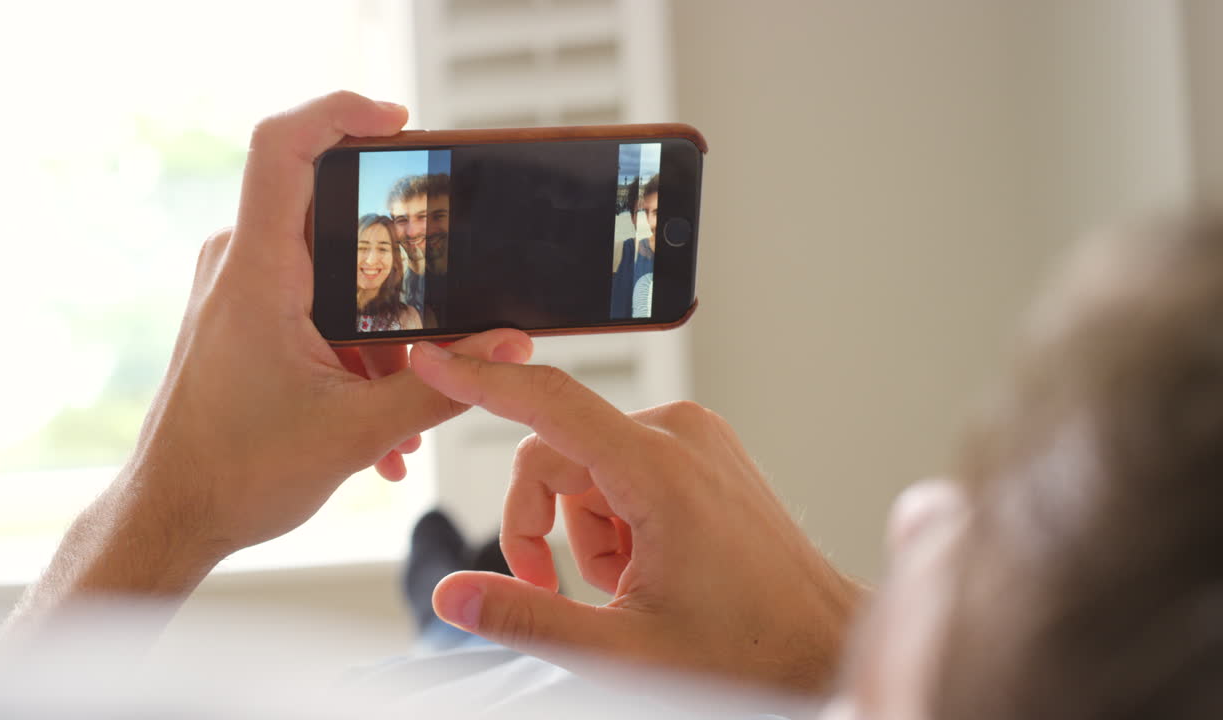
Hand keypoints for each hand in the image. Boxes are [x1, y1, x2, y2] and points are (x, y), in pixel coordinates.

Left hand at [131, 91, 533, 557]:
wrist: (174, 514)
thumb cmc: (235, 475)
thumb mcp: (358, 432)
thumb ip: (443, 385)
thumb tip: (508, 348)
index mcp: (258, 275)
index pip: (284, 148)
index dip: (342, 113)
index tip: (400, 122)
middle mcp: (240, 267)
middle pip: (331, 210)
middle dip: (398, 261)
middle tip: (441, 296)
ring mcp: (241, 290)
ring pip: (333, 270)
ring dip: (382, 330)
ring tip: (405, 399)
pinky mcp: (246, 315)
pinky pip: (318, 306)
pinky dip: (357, 349)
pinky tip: (380, 415)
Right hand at [409, 343, 863, 694]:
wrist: (819, 642)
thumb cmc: (744, 647)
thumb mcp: (624, 649)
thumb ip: (528, 617)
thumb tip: (452, 596)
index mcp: (659, 471)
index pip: (549, 404)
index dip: (479, 381)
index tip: (431, 361)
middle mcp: (678, 434)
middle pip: (556, 450)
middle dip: (541, 524)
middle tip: (558, 591)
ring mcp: (693, 437)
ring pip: (585, 463)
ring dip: (583, 528)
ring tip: (626, 584)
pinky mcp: (700, 448)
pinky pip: (621, 463)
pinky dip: (613, 514)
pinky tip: (645, 563)